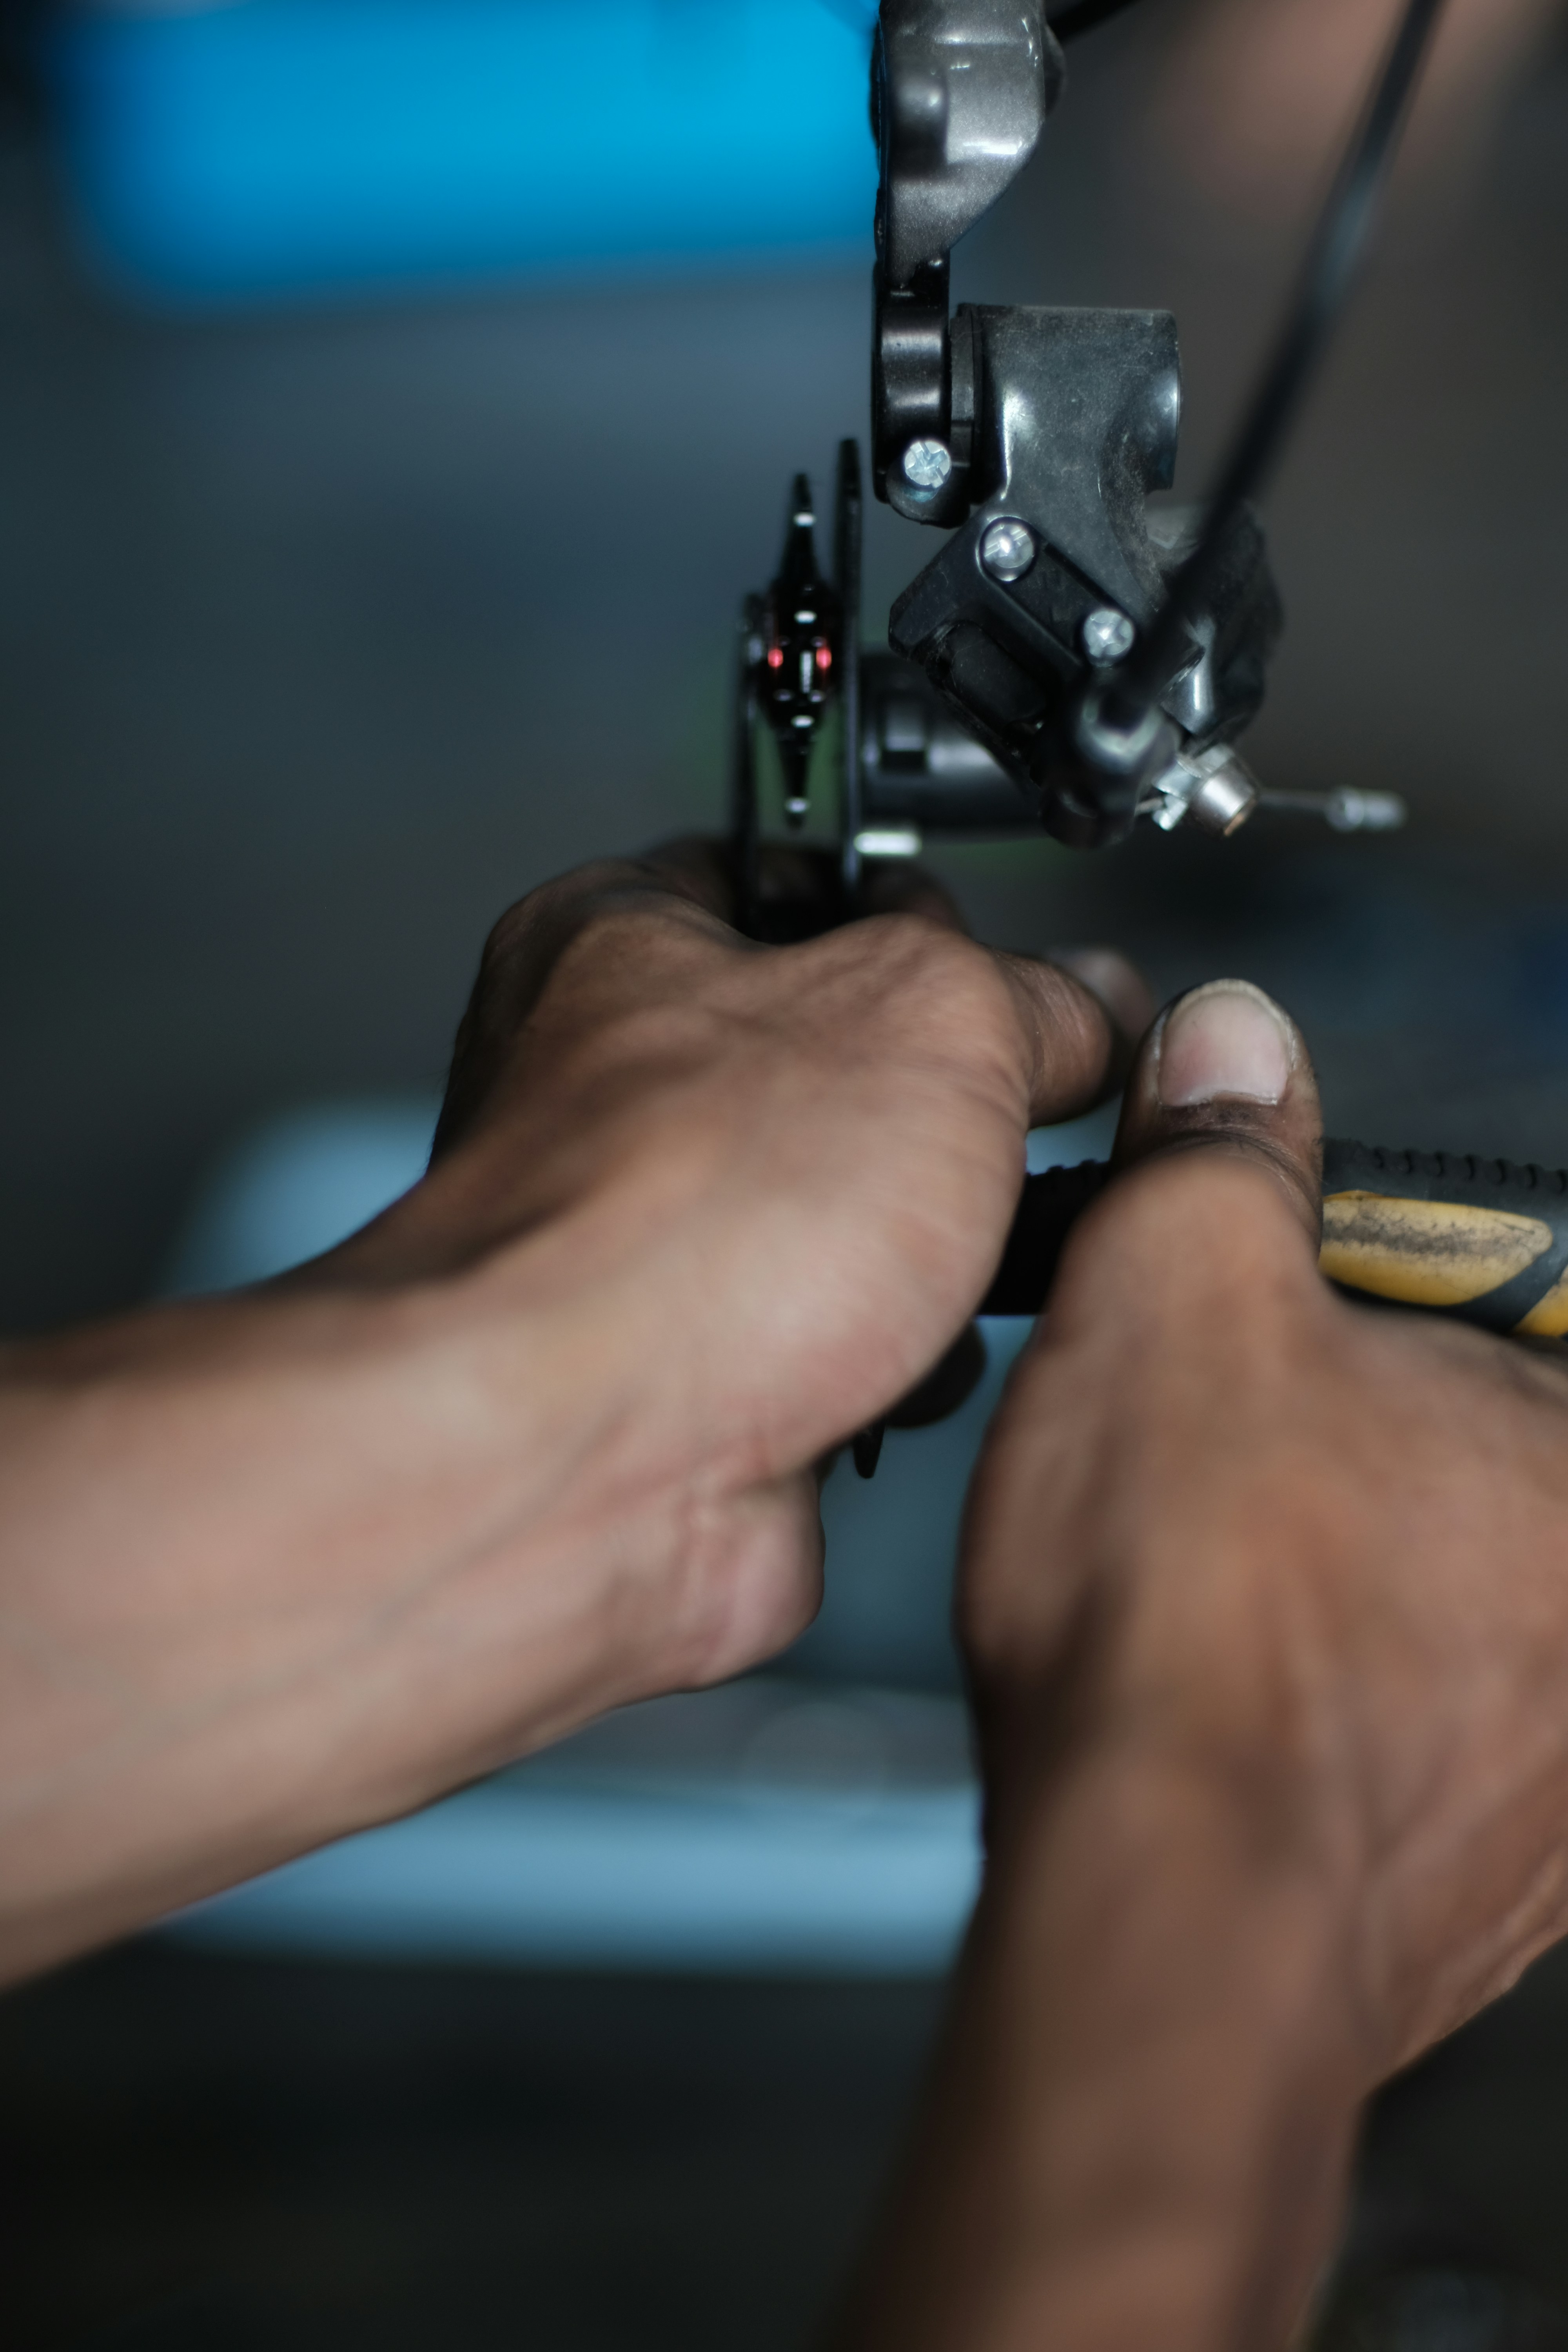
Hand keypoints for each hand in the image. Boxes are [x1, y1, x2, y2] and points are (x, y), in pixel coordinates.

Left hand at [0, 842, 1141, 1982]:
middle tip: (1012, 1121)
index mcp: (620, 942)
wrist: (591, 1464)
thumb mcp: (932, 1017)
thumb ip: (1032, 994)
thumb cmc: (677, 1224)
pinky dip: (900, 1362)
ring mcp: (652, 1247)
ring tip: (958, 1258)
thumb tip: (1086, 1008)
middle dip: (947, 1111)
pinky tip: (901, 1363)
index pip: (793, 878)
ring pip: (859, 1218)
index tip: (1001, 951)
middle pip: (845, 1061)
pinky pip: (849, 1346)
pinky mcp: (697, 1378)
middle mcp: (615, 1093)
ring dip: (940, 1251)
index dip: (914, 905)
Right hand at [839, 978, 1567, 2351]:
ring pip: (1458, 1608)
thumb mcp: (1173, 1293)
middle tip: (1236, 1457)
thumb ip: (1222, 1154)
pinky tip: (1236, 1711)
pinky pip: (1427, 1743)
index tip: (1300, 1313)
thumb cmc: (1191, 1617)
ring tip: (1219, 1593)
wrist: (1165, 1920)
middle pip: (1489, 1461)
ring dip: (1350, 1578)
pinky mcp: (1506, 1885)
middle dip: (1365, 1437)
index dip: (1390, 1283)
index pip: (1531, 1298)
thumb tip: (1236, 1048)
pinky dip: (1338, 1709)